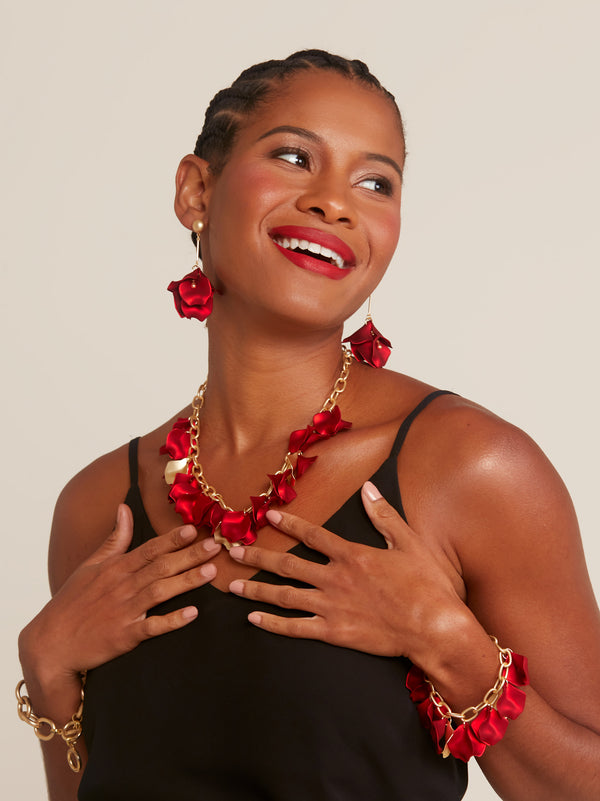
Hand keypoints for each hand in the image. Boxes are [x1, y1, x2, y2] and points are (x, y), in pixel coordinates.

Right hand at [20, 505, 220, 681]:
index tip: (193, 529)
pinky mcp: (125, 636)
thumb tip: (124, 508)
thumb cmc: (72, 601)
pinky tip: (192, 614)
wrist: (51, 643)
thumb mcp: (91, 565)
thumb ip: (115, 538)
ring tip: (210, 572)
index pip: (149, 549)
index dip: (171, 539)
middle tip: (216, 546)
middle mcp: (122, 586)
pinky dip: (172, 621)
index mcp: (116, 568)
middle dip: (190, 555)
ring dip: (186, 581)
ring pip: (160, 592)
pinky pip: (152, 627)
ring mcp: (124, 611)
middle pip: (161, 567)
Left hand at [227, 481, 465, 660]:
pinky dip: (273, 624)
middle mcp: (334, 578)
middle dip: (257, 557)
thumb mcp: (409, 543)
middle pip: (287, 565)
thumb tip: (368, 489)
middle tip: (233, 552)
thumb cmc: (426, 585)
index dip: (288, 524)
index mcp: (351, 555)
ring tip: (232, 586)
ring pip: (284, 596)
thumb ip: (384, 516)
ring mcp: (331, 607)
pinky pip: (296, 628)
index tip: (268, 517)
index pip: (312, 535)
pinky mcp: (333, 633)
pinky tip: (254, 619)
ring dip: (256, 589)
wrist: (433, 627)